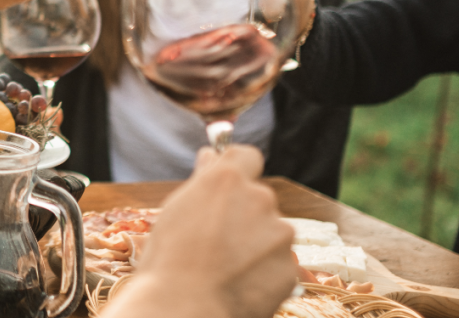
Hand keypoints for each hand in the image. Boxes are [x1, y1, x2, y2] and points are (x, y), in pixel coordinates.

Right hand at [120, 145, 295, 317]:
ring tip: (226, 268)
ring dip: (256, 245)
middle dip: (244, 215)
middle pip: (259, 199)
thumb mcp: (175, 210)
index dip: (240, 170)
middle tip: (217, 241)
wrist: (183, 308)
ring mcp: (279, 233)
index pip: (247, 156)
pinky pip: (277, 264)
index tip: (230, 186)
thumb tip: (209, 156)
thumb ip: (201, 181)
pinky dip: (263, 273)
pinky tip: (238, 285)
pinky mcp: (288, 267)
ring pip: (271, 233)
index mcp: (228, 179)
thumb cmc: (169, 258)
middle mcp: (260, 198)